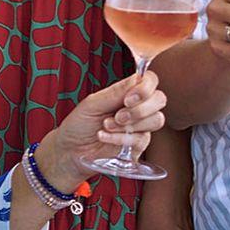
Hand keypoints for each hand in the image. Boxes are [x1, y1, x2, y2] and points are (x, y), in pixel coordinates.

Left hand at [41, 71, 168, 184]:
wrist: (70, 151)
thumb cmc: (79, 125)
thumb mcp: (92, 104)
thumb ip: (115, 92)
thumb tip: (137, 78)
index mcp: (128, 93)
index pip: (150, 81)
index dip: (146, 87)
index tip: (129, 98)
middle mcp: (137, 108)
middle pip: (160, 100)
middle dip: (140, 108)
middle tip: (118, 115)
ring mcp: (140, 127)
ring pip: (156, 120)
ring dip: (130, 124)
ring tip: (107, 126)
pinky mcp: (138, 146)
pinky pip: (142, 139)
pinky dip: (121, 138)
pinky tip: (105, 136)